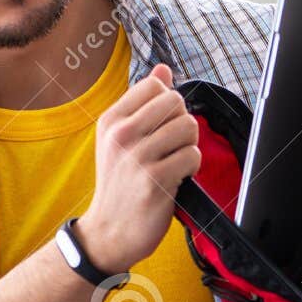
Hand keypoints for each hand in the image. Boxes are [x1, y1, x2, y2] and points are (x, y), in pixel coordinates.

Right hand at [77, 64, 199, 274]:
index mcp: (112, 120)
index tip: (161, 126)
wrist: (108, 233)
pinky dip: (192, 168)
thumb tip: (164, 68)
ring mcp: (138, 157)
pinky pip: (193, 156)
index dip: (168, 103)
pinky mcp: (155, 180)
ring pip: (188, 127)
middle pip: (176, 102)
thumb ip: (142, 103)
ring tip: (173, 162)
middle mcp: (122, 134)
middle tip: (171, 147)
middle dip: (182, 123)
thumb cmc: (120, 184)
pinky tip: (177, 178)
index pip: (155, 84)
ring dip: (188, 146)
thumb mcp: (119, 139)